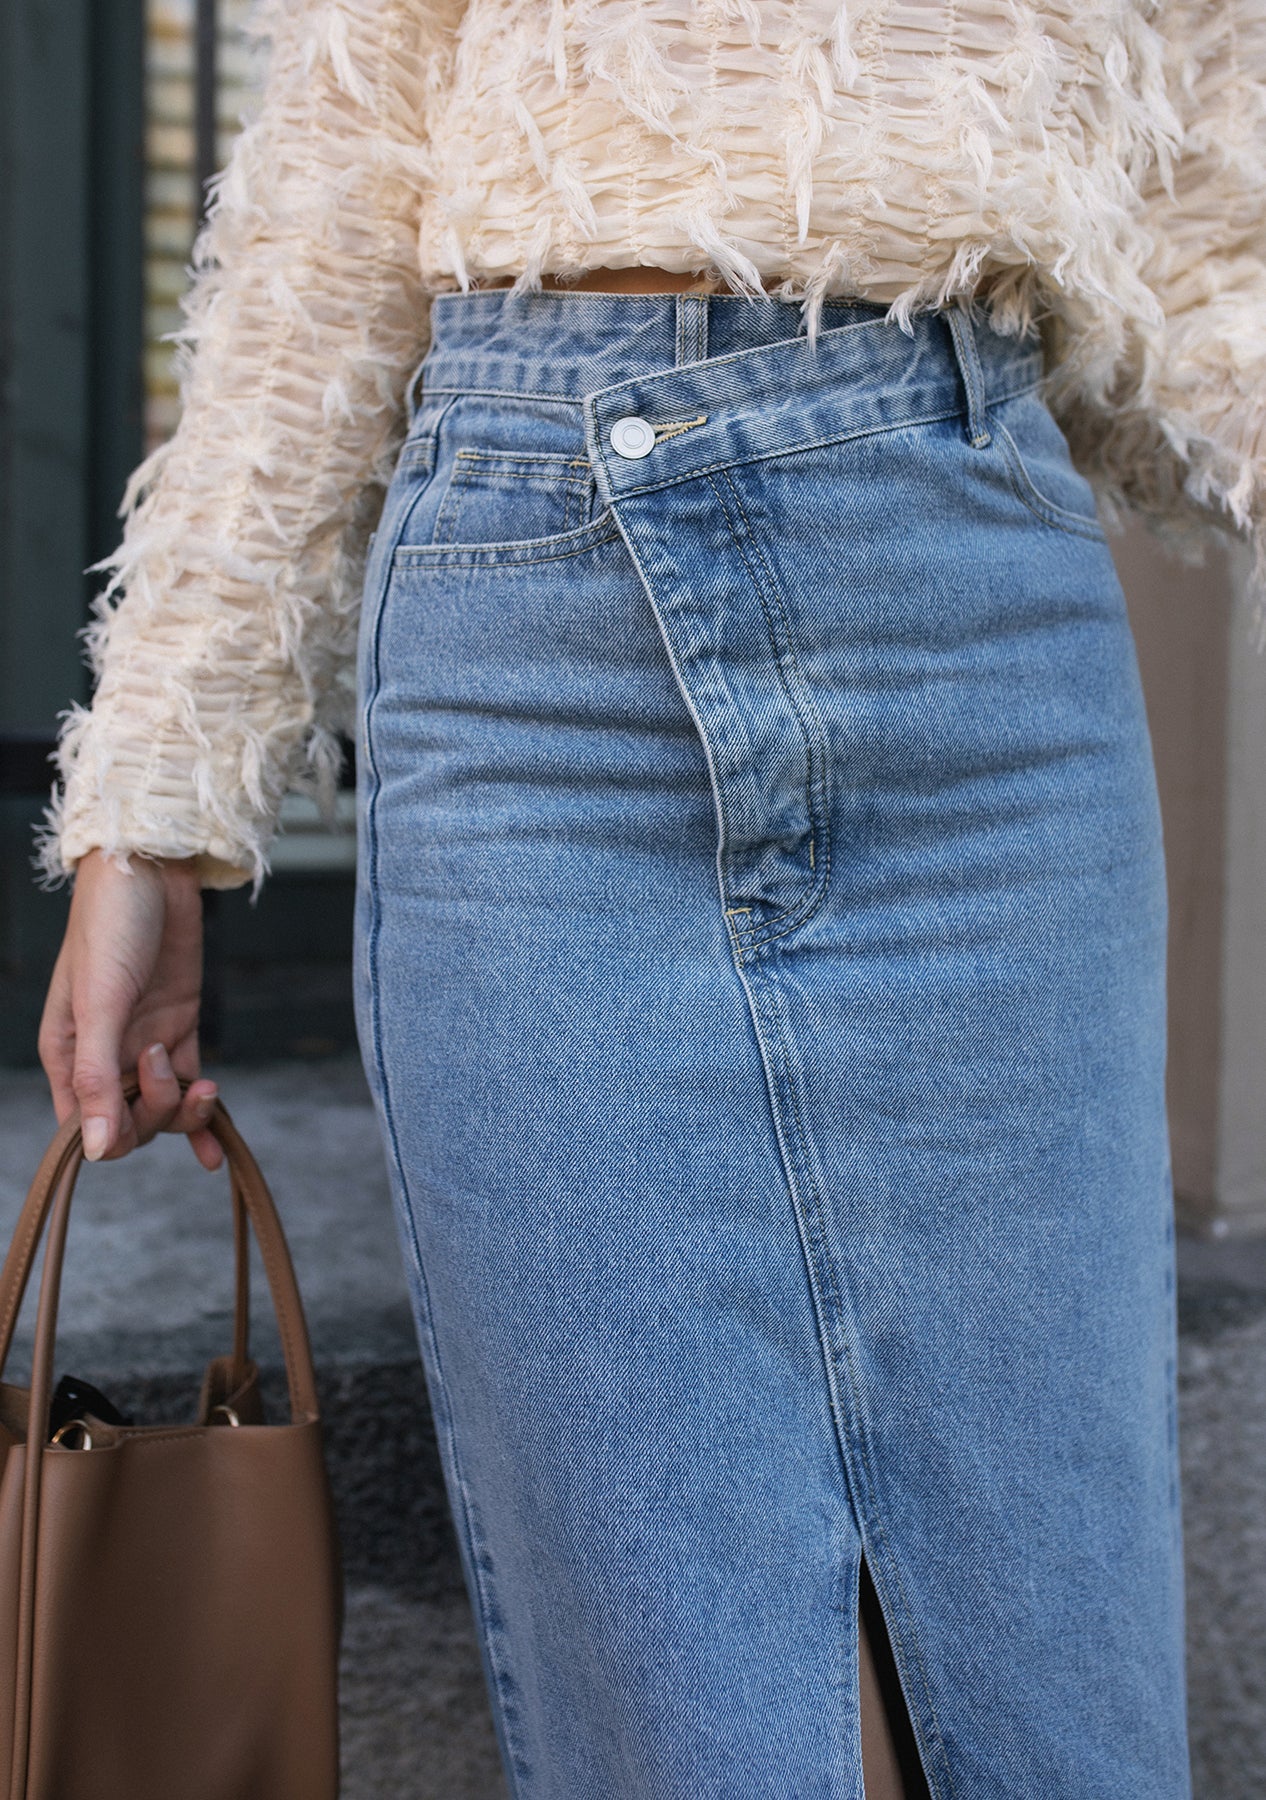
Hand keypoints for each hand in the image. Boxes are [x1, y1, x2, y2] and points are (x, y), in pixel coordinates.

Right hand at [38, 849, 224, 1170]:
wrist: (153, 869)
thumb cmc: (111, 926)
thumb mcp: (100, 1003)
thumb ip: (98, 1076)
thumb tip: (95, 1149)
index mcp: (69, 1053)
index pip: (83, 1126)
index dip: (111, 1135)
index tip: (134, 1115)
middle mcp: (105, 1053)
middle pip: (128, 1120)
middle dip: (154, 1111)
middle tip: (167, 1065)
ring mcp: (145, 1040)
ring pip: (162, 1106)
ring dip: (184, 1114)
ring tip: (206, 1091)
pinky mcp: (181, 1025)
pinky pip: (189, 1082)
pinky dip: (203, 1114)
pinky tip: (217, 1148)